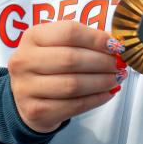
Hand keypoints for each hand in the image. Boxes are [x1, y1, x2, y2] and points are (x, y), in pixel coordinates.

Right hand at [8, 22, 126, 132]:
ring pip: (72, 85)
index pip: (69, 32)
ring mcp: (27, 88)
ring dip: (101, 82)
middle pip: (71, 59)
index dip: (96, 38)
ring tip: (115, 79)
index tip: (115, 46)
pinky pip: (73, 106)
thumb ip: (85, 41)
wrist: (26, 99)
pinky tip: (106, 94)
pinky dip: (95, 100)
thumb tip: (115, 42)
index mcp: (32, 37)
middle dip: (101, 62)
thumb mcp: (59, 46)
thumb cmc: (48, 67)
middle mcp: (24, 60)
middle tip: (118, 65)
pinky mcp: (36, 111)